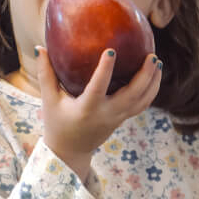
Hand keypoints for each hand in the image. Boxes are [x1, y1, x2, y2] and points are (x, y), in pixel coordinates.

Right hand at [35, 45, 161, 180]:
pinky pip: (142, 105)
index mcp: (87, 109)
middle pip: (132, 96)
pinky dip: (151, 90)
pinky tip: (155, 74)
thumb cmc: (57, 122)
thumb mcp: (48, 100)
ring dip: (153, 82)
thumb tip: (40, 47)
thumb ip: (45, 74)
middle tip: (152, 55)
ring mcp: (117, 118)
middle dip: (144, 76)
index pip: (98, 87)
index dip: (105, 69)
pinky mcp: (123, 119)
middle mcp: (106, 114)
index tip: (112, 50)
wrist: (70, 151)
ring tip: (158, 62)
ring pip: (142, 101)